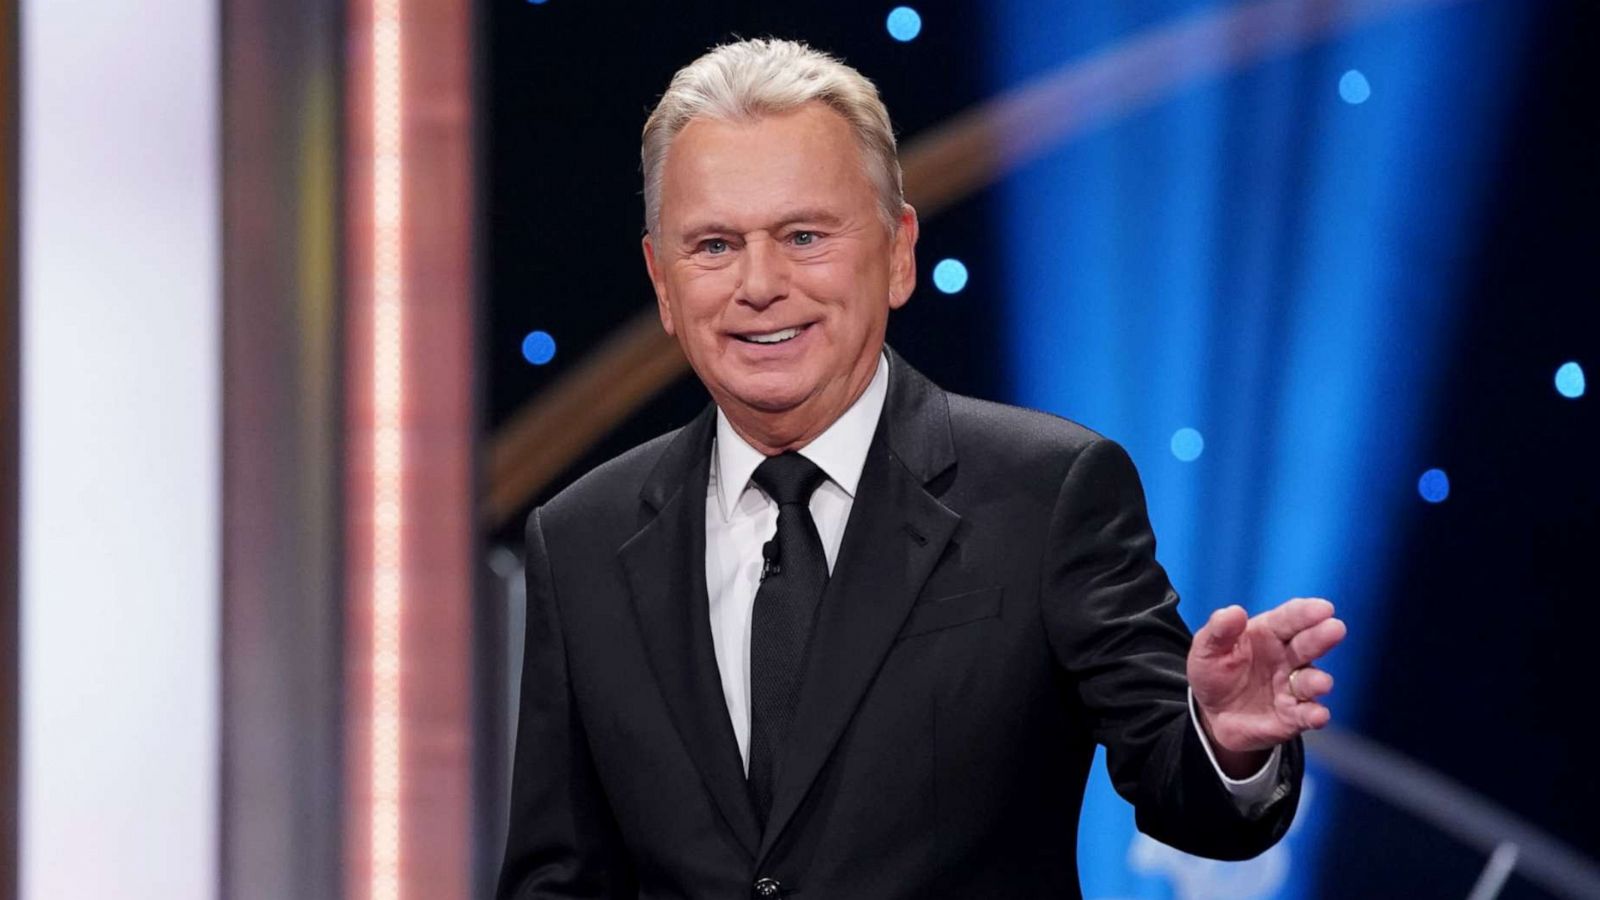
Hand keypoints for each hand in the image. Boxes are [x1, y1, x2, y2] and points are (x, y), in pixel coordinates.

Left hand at [1188, 597, 1346, 755]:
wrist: (1212, 714)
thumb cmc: (1215, 672)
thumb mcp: (1207, 648)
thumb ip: (1219, 630)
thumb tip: (1233, 611)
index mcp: (1269, 633)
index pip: (1290, 619)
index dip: (1306, 612)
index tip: (1323, 608)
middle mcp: (1287, 658)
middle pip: (1307, 645)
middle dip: (1322, 637)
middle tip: (1335, 629)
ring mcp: (1292, 687)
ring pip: (1311, 681)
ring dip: (1318, 681)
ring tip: (1321, 682)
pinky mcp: (1293, 716)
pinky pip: (1306, 715)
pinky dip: (1314, 715)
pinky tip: (1317, 715)